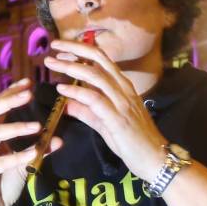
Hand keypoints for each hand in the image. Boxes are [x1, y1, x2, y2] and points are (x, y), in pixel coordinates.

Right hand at [0, 79, 60, 205]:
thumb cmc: (4, 184)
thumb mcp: (25, 163)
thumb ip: (39, 149)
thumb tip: (60, 138)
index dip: (10, 93)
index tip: (29, 82)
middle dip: (9, 100)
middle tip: (29, 94)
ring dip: (15, 127)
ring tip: (38, 126)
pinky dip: (16, 157)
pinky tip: (33, 153)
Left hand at [44, 39, 168, 181]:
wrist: (154, 159)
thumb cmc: (132, 141)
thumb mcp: (104, 123)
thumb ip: (86, 112)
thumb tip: (66, 104)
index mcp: (122, 86)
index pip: (101, 60)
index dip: (81, 50)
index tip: (61, 48)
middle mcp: (123, 88)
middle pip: (98, 60)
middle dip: (74, 50)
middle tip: (53, 46)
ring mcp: (122, 102)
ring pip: (95, 75)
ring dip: (71, 67)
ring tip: (52, 64)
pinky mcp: (117, 118)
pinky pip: (95, 99)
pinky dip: (77, 92)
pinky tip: (62, 89)